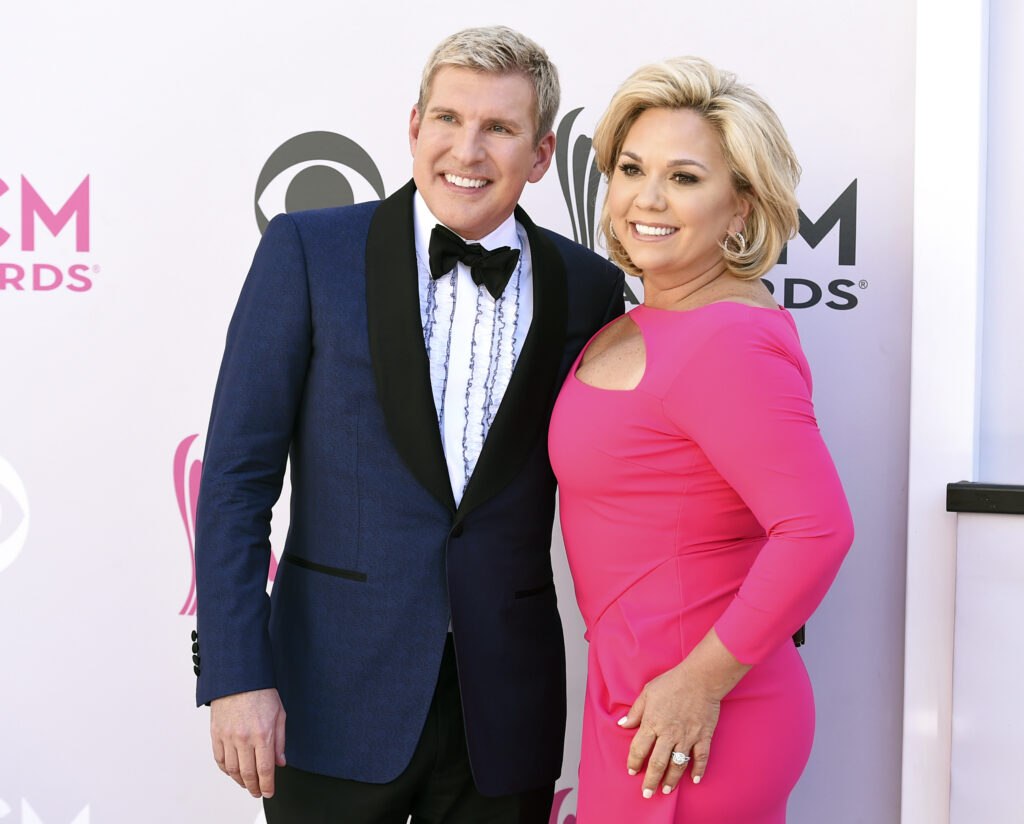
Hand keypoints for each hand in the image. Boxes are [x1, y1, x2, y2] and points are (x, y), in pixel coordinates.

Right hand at [210, 688, 285, 797]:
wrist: (239, 677)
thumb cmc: (262, 693)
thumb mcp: (279, 715)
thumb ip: (280, 741)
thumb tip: (280, 763)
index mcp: (263, 734)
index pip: (265, 769)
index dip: (267, 785)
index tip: (269, 792)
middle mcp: (244, 738)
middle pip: (248, 773)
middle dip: (254, 787)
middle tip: (258, 792)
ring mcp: (228, 737)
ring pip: (232, 770)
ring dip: (240, 781)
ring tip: (247, 784)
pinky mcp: (216, 734)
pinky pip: (220, 759)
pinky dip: (226, 770)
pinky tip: (233, 772)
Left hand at [618, 628, 749, 797]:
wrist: (700, 678)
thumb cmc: (672, 682)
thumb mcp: (647, 692)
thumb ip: (635, 711)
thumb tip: (622, 724)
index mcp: (653, 723)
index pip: (639, 748)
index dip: (634, 762)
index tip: (632, 770)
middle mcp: (669, 733)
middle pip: (657, 763)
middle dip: (651, 780)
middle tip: (647, 793)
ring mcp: (687, 737)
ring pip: (678, 764)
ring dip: (671, 779)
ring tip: (666, 790)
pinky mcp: (703, 736)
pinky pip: (701, 758)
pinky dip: (698, 770)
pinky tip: (694, 779)